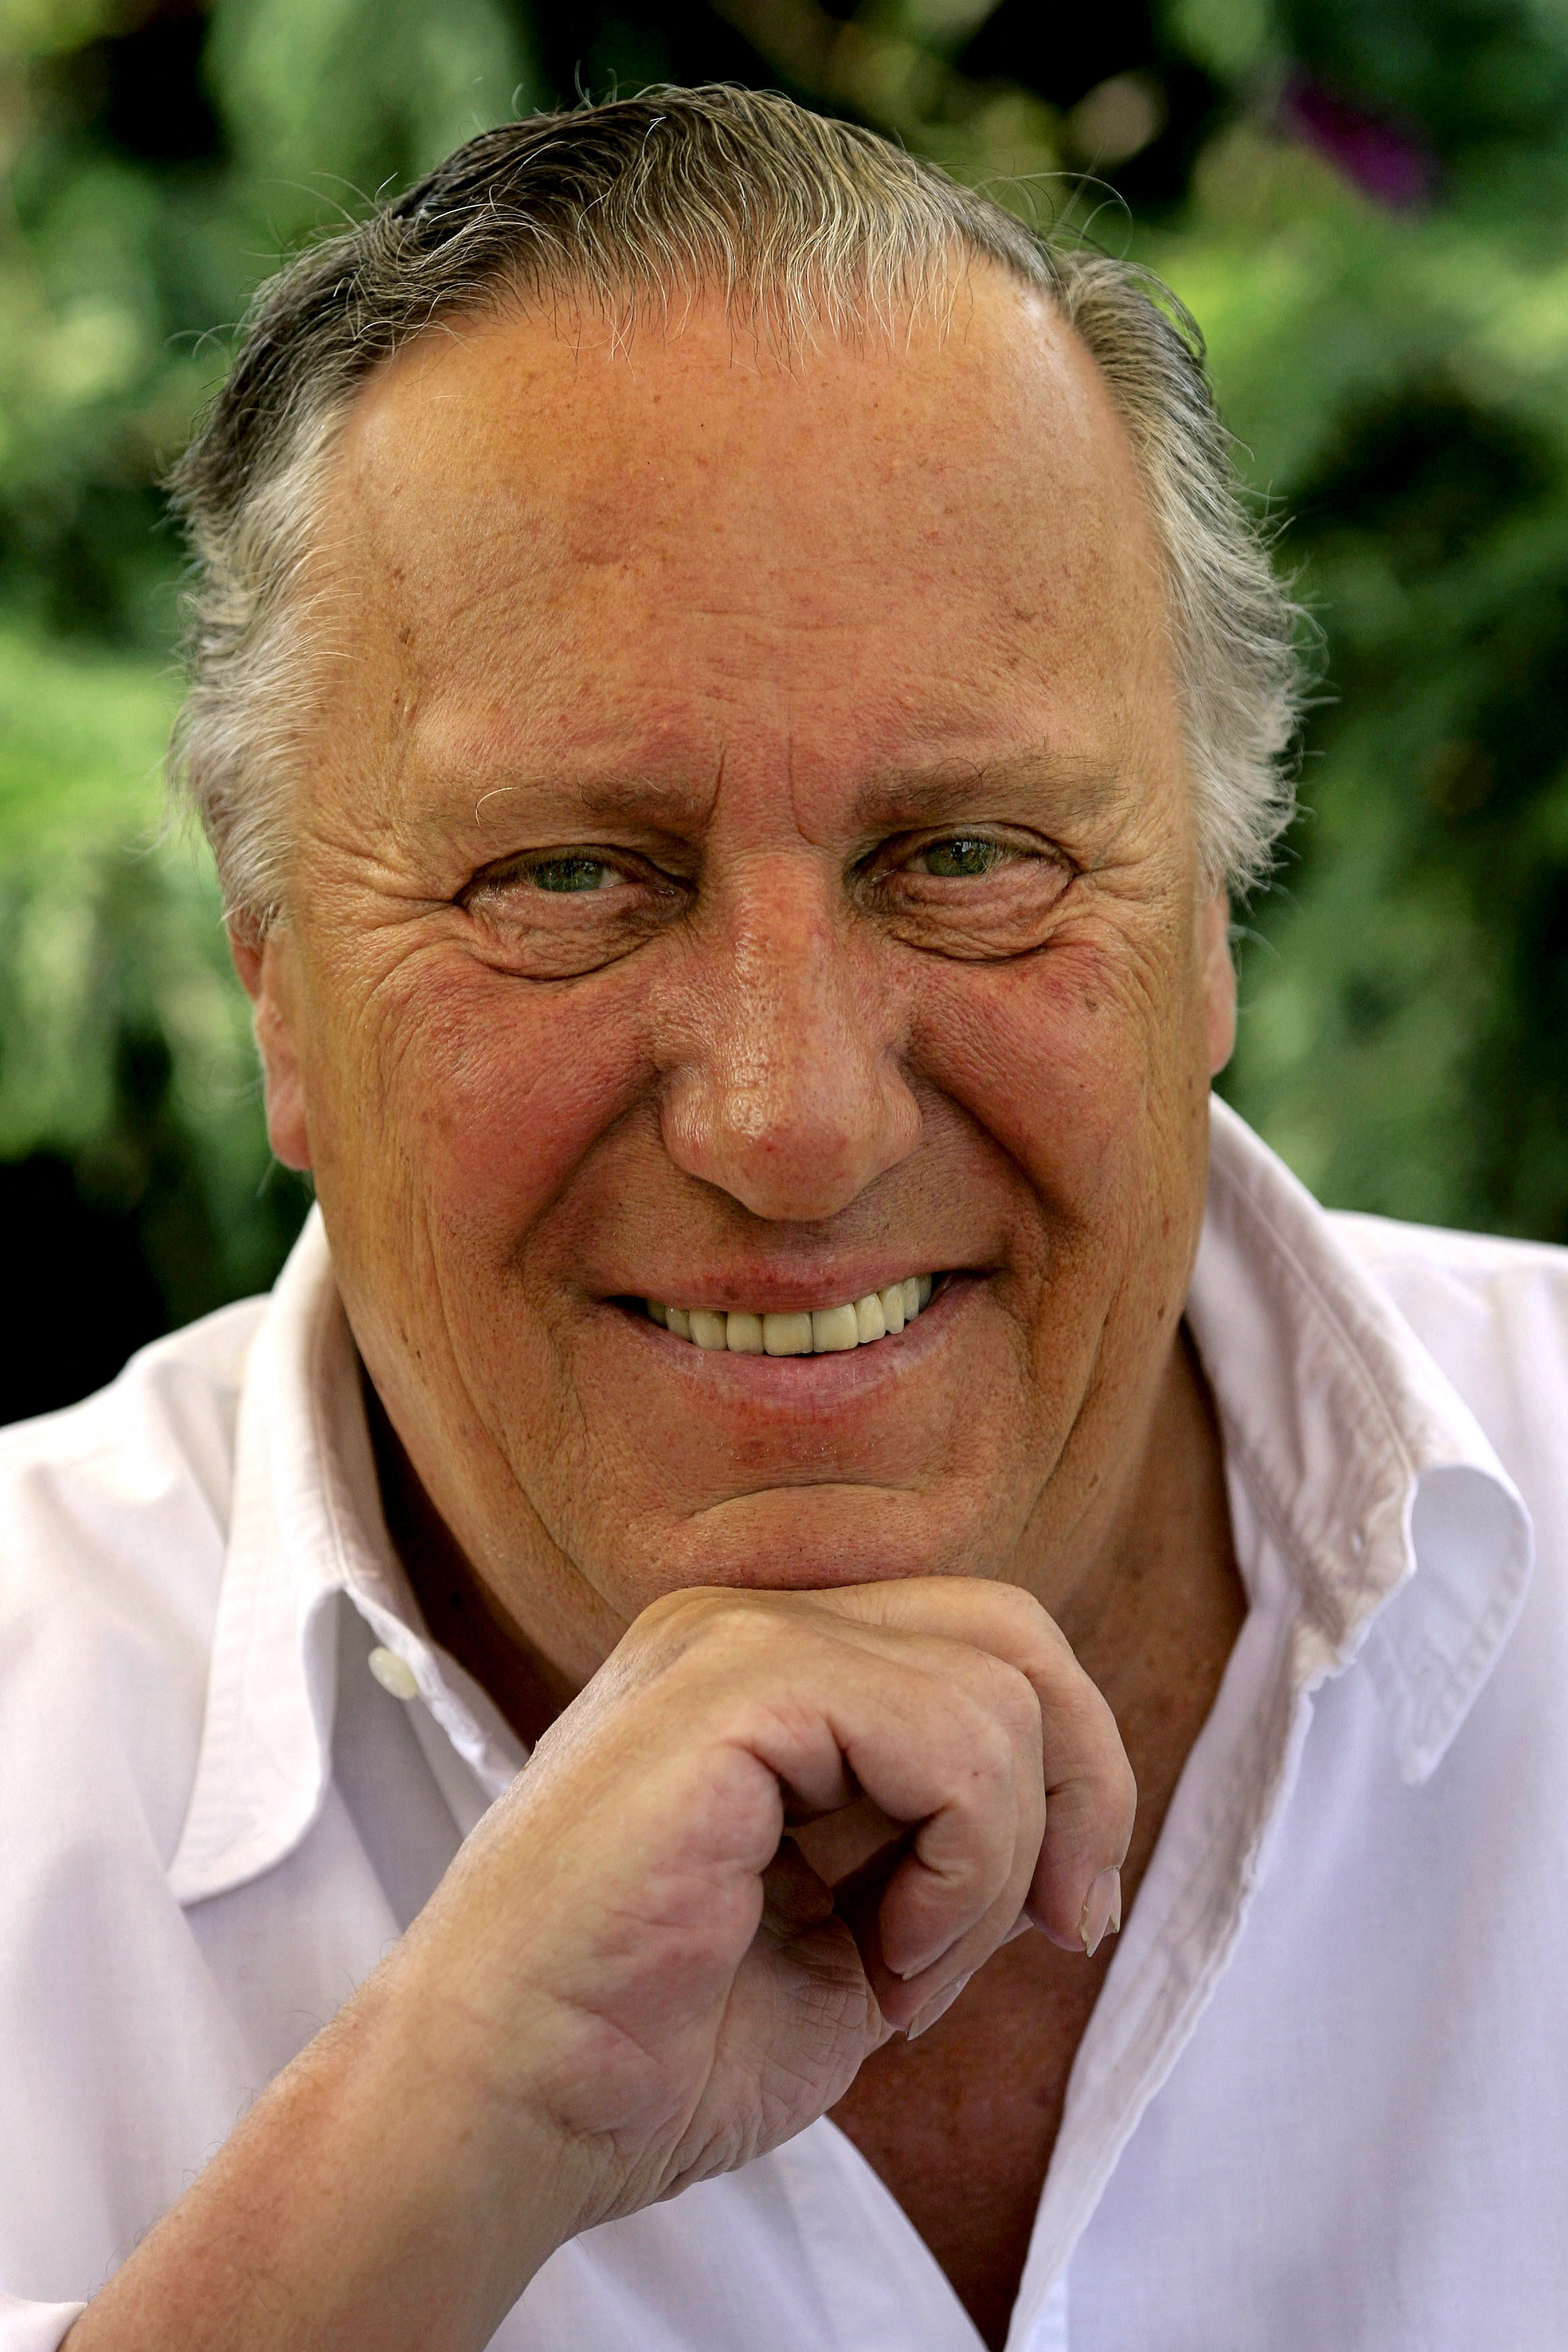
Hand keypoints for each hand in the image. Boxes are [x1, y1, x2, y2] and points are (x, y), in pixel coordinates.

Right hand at [69, 1577, 1132, 2351]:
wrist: (500, 2109)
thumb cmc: (650, 2047)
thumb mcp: (849, 1933)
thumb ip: (938, 1853)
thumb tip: (1070, 1851)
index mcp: (765, 1671)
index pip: (981, 1648)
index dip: (1066, 1777)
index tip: (1060, 1921)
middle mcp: (747, 1625)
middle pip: (1009, 1631)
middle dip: (1082, 1783)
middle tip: (1059, 1927)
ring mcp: (733, 1639)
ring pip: (997, 1689)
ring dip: (995, 1866)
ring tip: (903, 1972)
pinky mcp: (732, 1686)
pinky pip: (949, 1738)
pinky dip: (962, 1867)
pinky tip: (881, 1957)